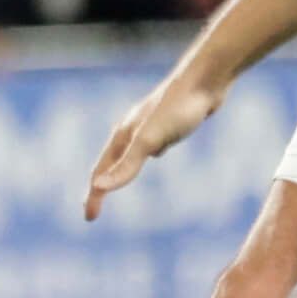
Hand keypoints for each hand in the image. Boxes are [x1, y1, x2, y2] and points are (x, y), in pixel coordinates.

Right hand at [87, 72, 222, 220]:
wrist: (207, 79)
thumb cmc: (178, 108)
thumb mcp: (150, 140)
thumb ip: (127, 164)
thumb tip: (98, 188)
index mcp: (123, 134)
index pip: (100, 172)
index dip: (94, 196)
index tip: (89, 218)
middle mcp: (133, 128)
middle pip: (111, 162)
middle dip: (101, 184)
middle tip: (94, 207)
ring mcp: (152, 124)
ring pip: (132, 151)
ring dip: (122, 167)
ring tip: (119, 179)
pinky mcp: (172, 120)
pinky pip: (153, 142)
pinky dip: (147, 153)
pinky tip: (157, 153)